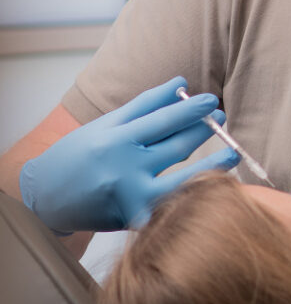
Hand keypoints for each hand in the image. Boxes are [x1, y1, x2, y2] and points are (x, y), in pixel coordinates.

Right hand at [19, 77, 239, 234]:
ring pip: (183, 178)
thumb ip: (146, 104)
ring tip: (233, 152)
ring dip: (213, 165)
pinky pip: (173, 205)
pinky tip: (216, 186)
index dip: (191, 109)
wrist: (45, 200)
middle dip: (204, 130)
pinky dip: (194, 195)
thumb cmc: (79, 157)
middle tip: (221, 117)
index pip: (163, 120)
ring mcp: (132, 197)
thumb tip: (181, 83)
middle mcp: (125, 168)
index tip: (211, 100)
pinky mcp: (135, 219)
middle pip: (177, 146)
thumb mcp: (106, 125)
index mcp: (116, 140)